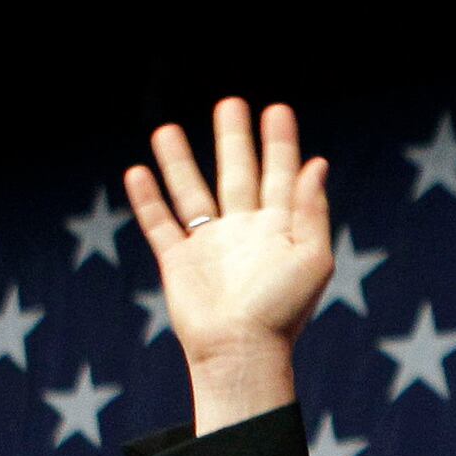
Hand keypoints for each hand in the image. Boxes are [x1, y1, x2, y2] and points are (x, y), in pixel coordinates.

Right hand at [130, 97, 333, 431]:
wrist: (240, 352)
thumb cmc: (282, 312)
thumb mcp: (312, 258)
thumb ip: (311, 210)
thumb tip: (317, 163)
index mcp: (278, 230)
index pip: (279, 174)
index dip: (279, 143)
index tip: (277, 109)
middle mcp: (243, 232)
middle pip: (236, 173)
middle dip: (233, 139)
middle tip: (230, 103)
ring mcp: (209, 247)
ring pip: (191, 193)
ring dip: (179, 162)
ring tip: (166, 128)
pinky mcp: (178, 263)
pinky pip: (160, 224)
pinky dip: (147, 199)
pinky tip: (138, 172)